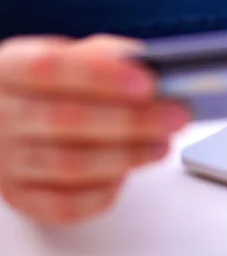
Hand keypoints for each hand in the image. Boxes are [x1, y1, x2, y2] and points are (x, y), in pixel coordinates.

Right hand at [0, 35, 190, 224]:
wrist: (12, 114)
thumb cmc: (54, 82)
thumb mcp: (70, 53)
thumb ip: (105, 55)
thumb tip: (150, 66)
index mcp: (10, 69)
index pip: (51, 69)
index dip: (102, 77)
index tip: (148, 82)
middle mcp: (2, 115)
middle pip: (67, 120)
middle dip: (131, 120)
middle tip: (176, 116)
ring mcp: (7, 160)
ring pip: (69, 165)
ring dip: (126, 156)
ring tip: (163, 144)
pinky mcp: (22, 196)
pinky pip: (64, 205)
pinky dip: (103, 192)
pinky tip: (128, 173)